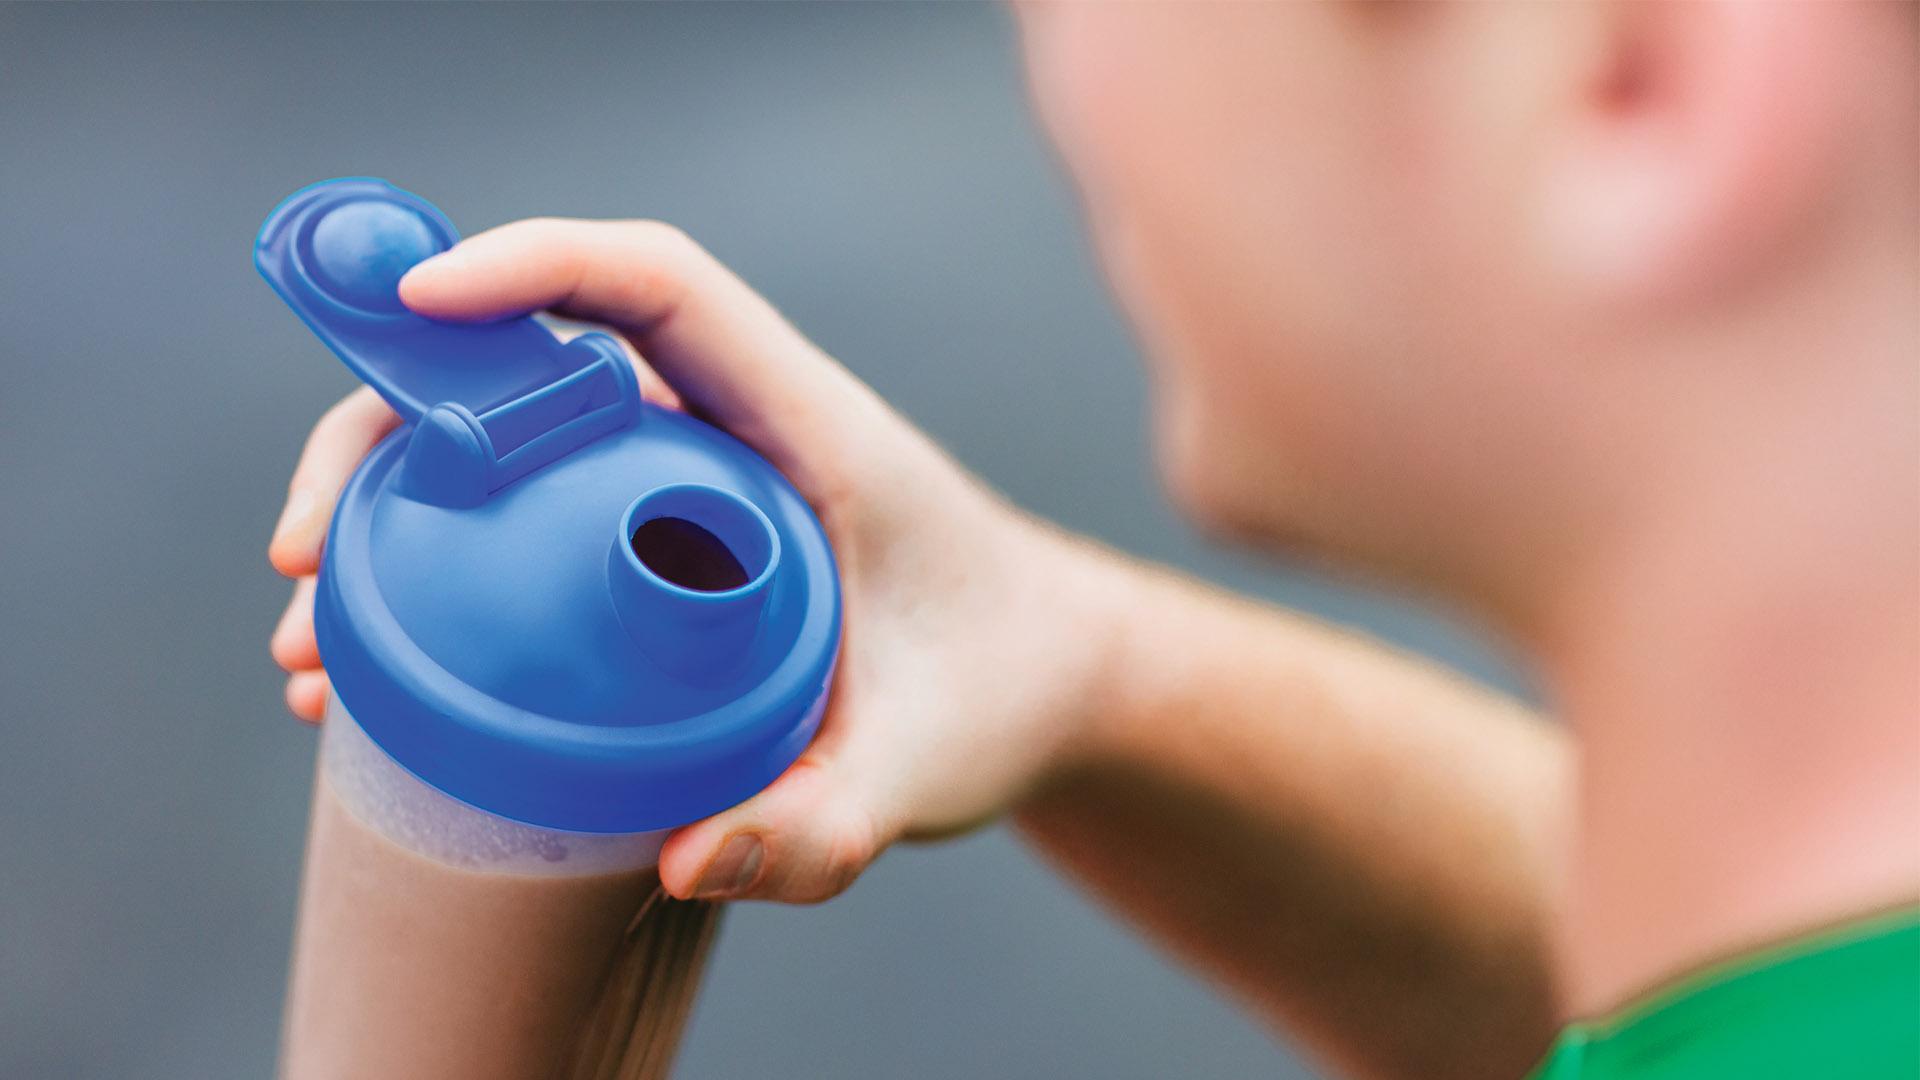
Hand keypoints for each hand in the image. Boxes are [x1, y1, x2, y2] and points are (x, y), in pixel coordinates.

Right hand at [268, 219, 1123, 902]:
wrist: (1037, 683)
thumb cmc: (998, 689)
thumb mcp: (925, 766)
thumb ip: (830, 822)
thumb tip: (687, 861)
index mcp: (805, 424)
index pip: (658, 286)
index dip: (534, 267)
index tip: (418, 303)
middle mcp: (729, 431)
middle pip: (533, 365)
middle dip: (394, 430)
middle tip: (303, 560)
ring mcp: (684, 485)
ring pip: (509, 451)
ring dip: (391, 518)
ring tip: (314, 654)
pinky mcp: (658, 545)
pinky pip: (529, 524)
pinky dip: (440, 575)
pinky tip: (375, 680)